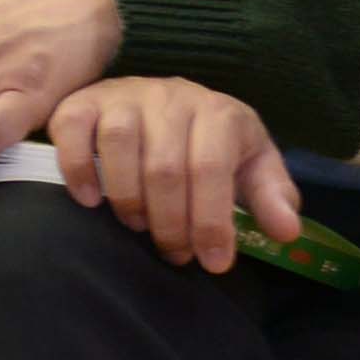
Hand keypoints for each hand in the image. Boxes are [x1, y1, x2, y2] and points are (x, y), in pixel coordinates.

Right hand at [46, 76, 301, 274]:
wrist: (167, 100)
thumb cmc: (212, 143)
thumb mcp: (251, 164)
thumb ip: (271, 196)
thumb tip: (287, 232)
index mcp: (218, 113)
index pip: (211, 169)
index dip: (211, 221)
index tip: (213, 263)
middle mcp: (170, 97)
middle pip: (164, 167)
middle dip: (170, 223)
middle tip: (174, 253)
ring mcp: (123, 96)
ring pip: (119, 145)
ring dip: (127, 199)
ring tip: (138, 227)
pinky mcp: (82, 102)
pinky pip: (72, 131)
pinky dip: (77, 169)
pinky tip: (91, 200)